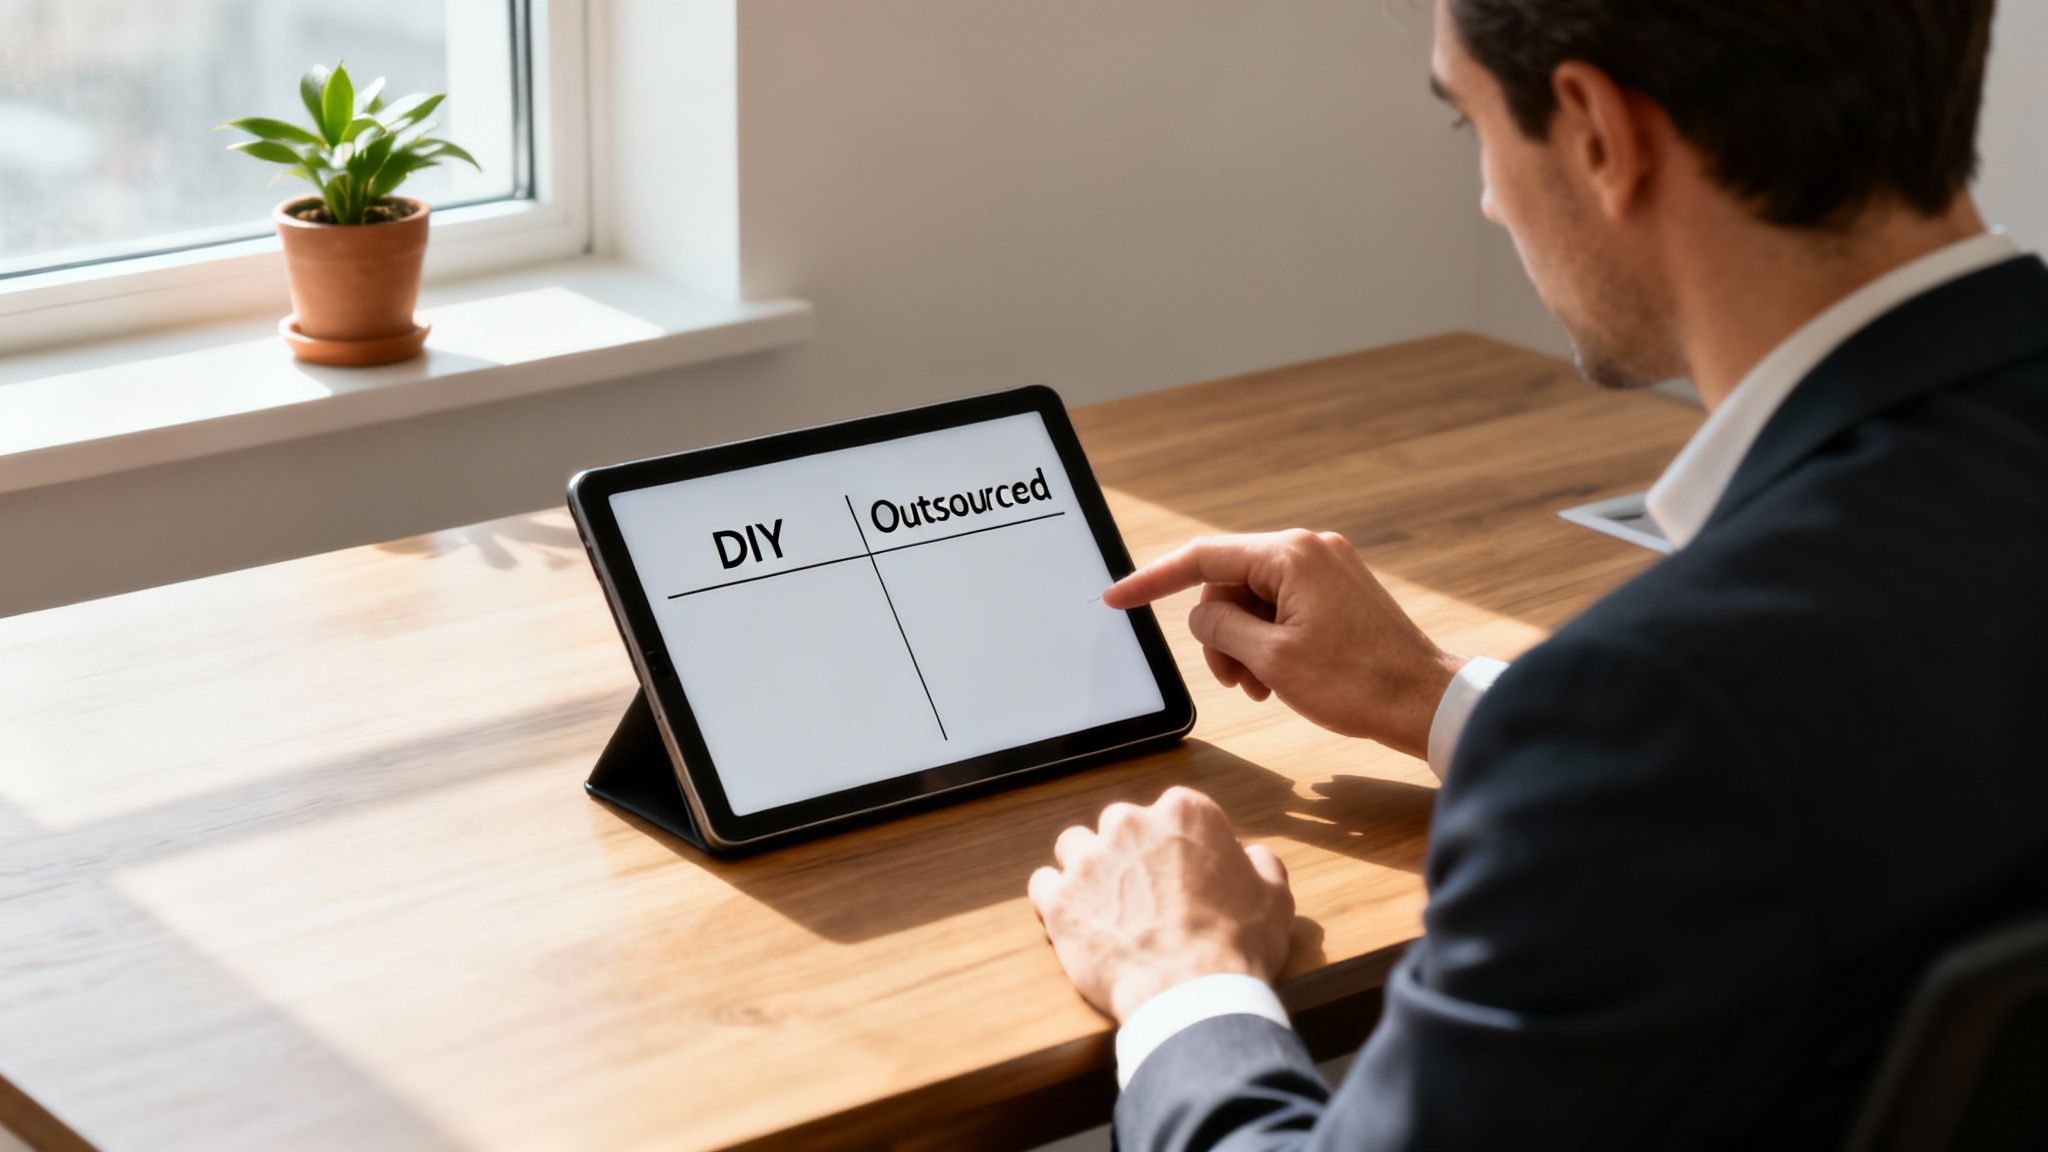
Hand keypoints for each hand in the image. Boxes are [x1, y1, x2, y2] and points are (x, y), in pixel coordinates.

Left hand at [1028, 786, 1293, 1022]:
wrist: (1192, 995)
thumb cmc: (1237, 946)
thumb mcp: (1274, 898)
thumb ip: (1261, 864)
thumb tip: (1251, 855)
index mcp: (1184, 813)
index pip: (1173, 812)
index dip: (1177, 844)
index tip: (1182, 872)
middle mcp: (1130, 823)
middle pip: (1119, 825)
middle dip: (1128, 853)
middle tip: (1144, 893)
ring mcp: (1089, 860)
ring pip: (1074, 846)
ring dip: (1086, 869)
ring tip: (1104, 905)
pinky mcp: (1059, 899)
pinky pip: (1042, 884)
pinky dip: (1054, 899)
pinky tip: (1075, 920)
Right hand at [1106, 530, 1464, 759]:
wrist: (1426, 702)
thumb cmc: (1358, 683)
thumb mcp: (1272, 659)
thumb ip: (1221, 626)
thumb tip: (1201, 612)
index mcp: (1291, 555)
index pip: (1203, 557)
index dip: (1153, 580)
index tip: (1119, 597)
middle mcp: (1310, 549)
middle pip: (1229, 581)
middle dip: (1219, 631)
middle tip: (1233, 679)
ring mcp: (1328, 568)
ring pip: (1254, 598)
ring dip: (1244, 642)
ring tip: (1261, 685)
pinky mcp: (1339, 591)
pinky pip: (1283, 606)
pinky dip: (1269, 640)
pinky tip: (1279, 677)